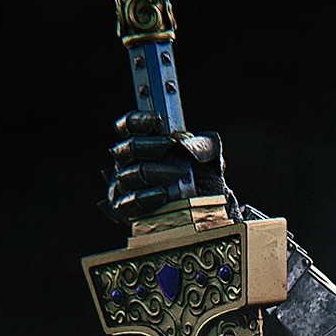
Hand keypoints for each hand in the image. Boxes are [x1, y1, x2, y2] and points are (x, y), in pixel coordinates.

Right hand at [104, 111, 226, 223]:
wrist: (208, 214)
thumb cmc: (203, 181)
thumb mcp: (210, 161)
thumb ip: (204, 145)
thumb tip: (188, 143)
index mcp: (144, 143)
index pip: (128, 126)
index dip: (137, 120)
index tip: (157, 120)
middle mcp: (130, 163)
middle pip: (125, 149)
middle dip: (147, 145)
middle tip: (170, 145)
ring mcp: (128, 187)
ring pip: (126, 175)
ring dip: (150, 171)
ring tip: (175, 173)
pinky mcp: (128, 210)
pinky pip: (127, 203)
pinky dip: (144, 197)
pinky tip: (162, 194)